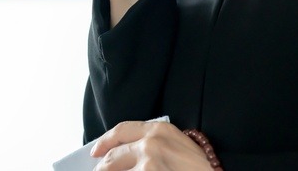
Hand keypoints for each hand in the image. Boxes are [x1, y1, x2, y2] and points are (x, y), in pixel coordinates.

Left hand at [91, 121, 211, 170]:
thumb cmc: (200, 169)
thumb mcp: (179, 146)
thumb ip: (154, 143)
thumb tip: (125, 154)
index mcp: (159, 130)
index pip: (121, 131)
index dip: (105, 142)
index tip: (96, 152)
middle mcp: (150, 145)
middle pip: (111, 160)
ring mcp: (147, 167)